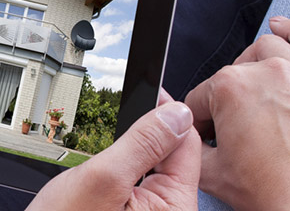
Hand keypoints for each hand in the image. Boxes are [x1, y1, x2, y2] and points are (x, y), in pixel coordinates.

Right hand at [28, 91, 200, 209]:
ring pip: (154, 167)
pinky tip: (103, 174)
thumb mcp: (102, 179)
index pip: (187, 144)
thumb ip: (143, 143)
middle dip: (148, 134)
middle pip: (173, 154)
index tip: (147, 90)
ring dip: (133, 152)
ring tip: (106, 156)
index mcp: (176, 208)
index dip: (167, 112)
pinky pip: (138, 183)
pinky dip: (123, 170)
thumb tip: (175, 112)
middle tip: (120, 118)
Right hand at [185, 17, 289, 209]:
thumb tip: (182, 135)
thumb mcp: (211, 172)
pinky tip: (284, 25)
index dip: (198, 122)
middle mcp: (265, 72)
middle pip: (233, 74)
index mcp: (229, 88)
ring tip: (251, 84)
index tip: (207, 138)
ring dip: (254, 63)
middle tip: (232, 127)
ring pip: (269, 50)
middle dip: (227, 97)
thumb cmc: (273, 189)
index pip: (199, 98)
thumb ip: (189, 144)